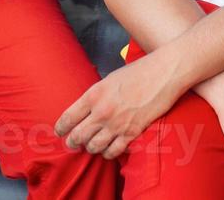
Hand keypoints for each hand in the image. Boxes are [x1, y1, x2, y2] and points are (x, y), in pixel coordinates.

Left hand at [55, 51, 181, 159]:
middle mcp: (102, 111)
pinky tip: (108, 149)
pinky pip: (113, 152)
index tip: (60, 132)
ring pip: (93, 147)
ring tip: (92, 145)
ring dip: (91, 148)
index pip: (68, 118)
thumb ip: (95, 96)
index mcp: (93, 94)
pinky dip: (108, 153)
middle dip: (72, 142)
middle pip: (77, 136)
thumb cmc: (138, 72)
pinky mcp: (132, 133)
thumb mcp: (109, 79)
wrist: (164, 73)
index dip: (60, 129)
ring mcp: (117, 124)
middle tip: (73, 142)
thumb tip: (86, 110)